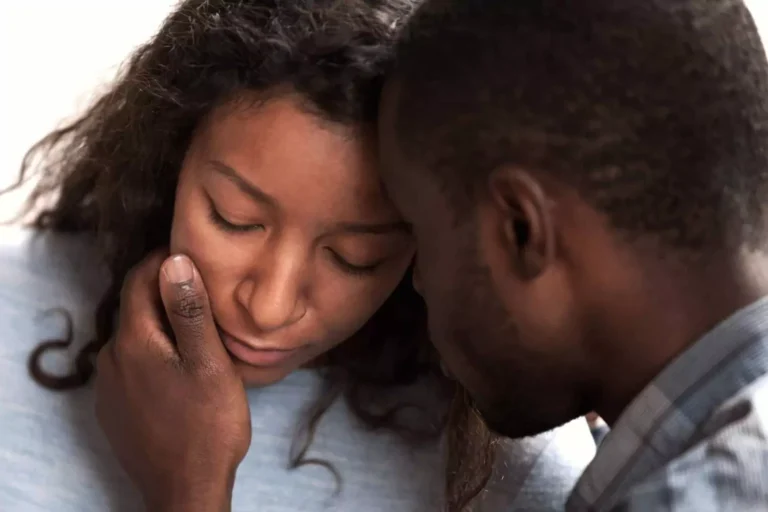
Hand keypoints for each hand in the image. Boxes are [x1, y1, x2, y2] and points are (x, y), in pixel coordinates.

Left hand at [95, 251, 250, 511]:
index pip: (139, 279)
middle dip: (165, 290)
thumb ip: (189, 310)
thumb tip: (174, 260)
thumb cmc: (207, 427)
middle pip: (135, 306)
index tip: (194, 252)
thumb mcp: (209, 364)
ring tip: (198, 327)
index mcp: (134, 341)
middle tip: (205, 288)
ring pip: (134, 336)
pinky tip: (180, 364)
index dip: (165, 259)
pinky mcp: (114, 407)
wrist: (185, 491)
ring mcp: (109, 386)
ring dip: (160, 323)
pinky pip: (131, 363)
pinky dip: (153, 351)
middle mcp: (112, 359)